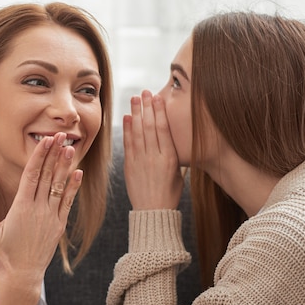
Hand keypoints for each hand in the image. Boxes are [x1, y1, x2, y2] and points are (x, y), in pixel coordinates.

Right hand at [0, 133, 81, 290]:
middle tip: (61, 134)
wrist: (22, 277)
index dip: (40, 156)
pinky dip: (73, 187)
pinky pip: (67, 202)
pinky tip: (78, 173)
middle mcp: (38, 209)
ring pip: (60, 186)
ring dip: (65, 166)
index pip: (32, 175)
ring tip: (70, 147)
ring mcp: (50, 217)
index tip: (46, 140)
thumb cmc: (3, 255)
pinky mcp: (58, 226)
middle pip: (48, 175)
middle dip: (54, 153)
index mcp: (21, 207)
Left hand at [123, 90, 184, 209]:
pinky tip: (126, 117)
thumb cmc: (169, 194)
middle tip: (144, 92)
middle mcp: (154, 157)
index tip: (157, 97)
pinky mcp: (129, 167)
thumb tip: (174, 139)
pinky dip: (126, 130)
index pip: (163, 129)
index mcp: (169, 158)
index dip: (159, 111)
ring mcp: (140, 162)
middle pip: (149, 127)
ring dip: (135, 114)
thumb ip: (174, 155)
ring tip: (134, 98)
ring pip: (137, 133)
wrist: (153, 212)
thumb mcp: (179, 174)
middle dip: (146, 107)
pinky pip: (127, 145)